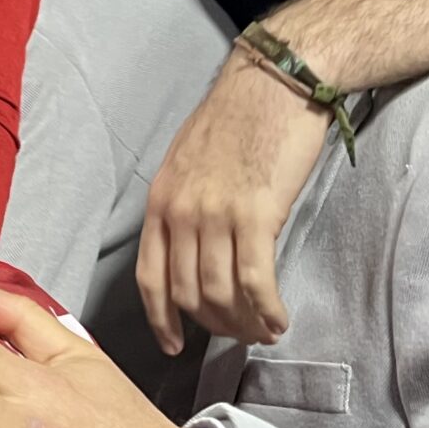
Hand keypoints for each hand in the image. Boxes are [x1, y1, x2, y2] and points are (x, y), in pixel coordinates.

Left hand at [137, 45, 328, 353]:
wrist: (274, 83)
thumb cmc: (237, 118)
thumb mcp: (188, 161)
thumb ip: (183, 204)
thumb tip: (190, 247)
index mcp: (160, 201)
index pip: (149, 278)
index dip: (161, 319)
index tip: (174, 344)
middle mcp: (181, 213)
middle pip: (188, 294)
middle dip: (215, 326)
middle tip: (238, 335)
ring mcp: (216, 216)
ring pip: (222, 294)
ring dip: (245, 323)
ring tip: (264, 332)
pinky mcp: (256, 216)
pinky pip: (256, 282)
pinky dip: (268, 310)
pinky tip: (279, 320)